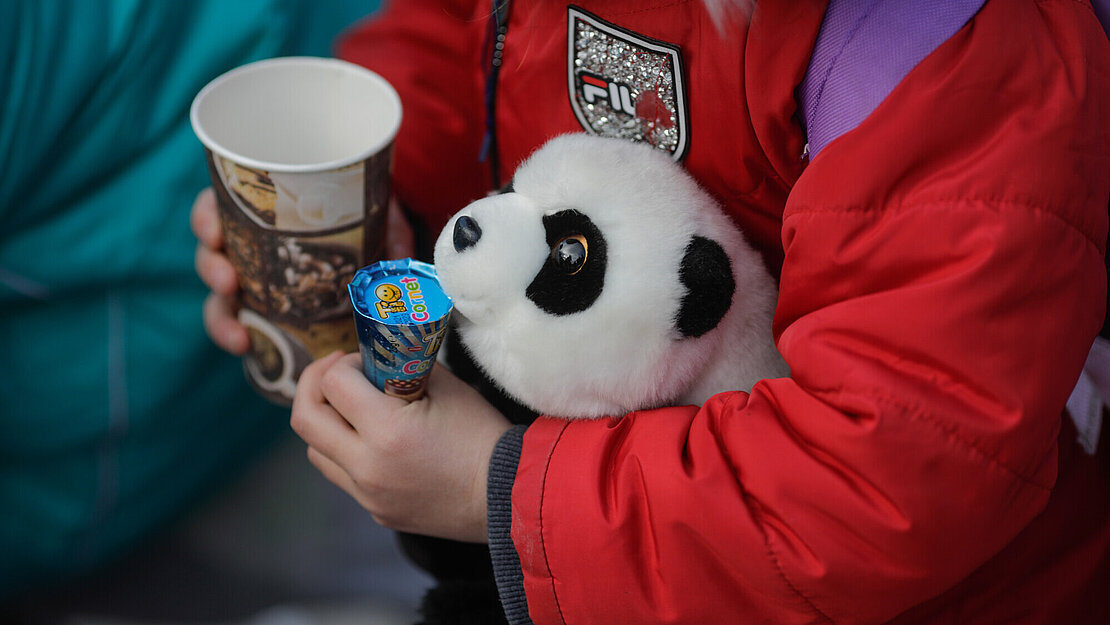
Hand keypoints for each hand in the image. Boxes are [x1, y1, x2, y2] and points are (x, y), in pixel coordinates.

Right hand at [190, 188, 416, 354]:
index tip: (215, 231)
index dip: (207, 217)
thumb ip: (391, 232)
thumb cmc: (370, 224)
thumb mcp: (382, 221)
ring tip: (237, 332)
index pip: (219, 205)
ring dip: (220, 313)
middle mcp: (252, 244)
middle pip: (212, 252)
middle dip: (211, 267)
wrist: (376, 257)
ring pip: (219, 294)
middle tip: (229, 281)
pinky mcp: (262, 311)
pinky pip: (237, 323)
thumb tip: (398, 255)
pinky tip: (244, 346)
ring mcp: (253, 280)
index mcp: (266, 213)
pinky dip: (234, 335)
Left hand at [290, 352, 511, 542]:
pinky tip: (375, 440)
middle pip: (304, 419)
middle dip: (314, 385)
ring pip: (315, 450)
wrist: (508, 494)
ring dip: (327, 422)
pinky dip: (347, 451)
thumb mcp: (447, 387)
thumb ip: (405, 368)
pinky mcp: (374, 510)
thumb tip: (377, 356)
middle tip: (336, 373)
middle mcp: (367, 466)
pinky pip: (341, 475)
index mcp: (386, 431)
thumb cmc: (483, 437)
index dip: (342, 363)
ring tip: (355, 409)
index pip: (332, 384)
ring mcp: (368, 494)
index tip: (362, 360)